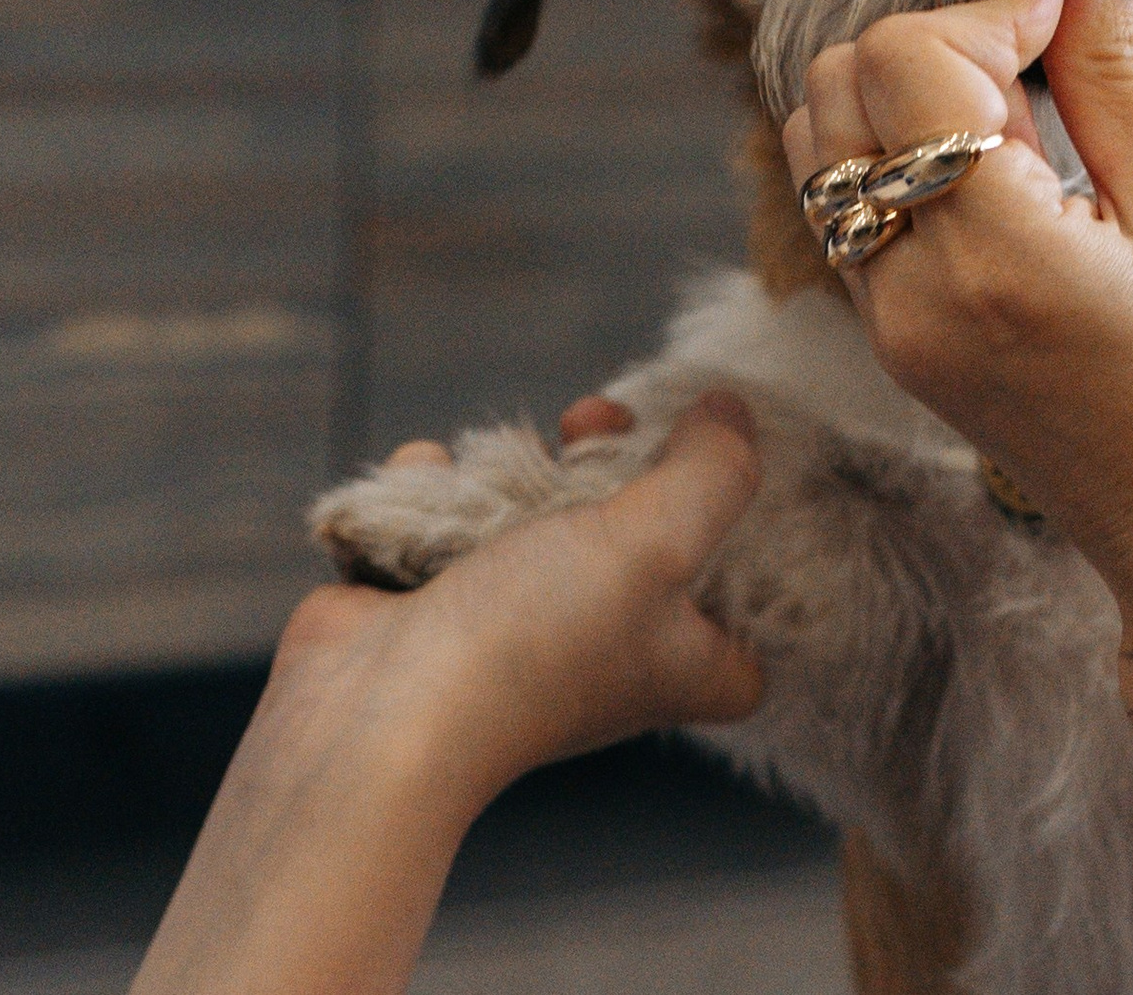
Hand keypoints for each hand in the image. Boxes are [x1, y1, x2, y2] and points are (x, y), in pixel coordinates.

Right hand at [276, 390, 765, 812]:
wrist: (377, 717)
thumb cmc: (534, 643)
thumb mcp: (659, 541)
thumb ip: (714, 471)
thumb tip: (732, 413)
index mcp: (683, 664)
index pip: (751, 622)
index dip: (754, 556)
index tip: (723, 482)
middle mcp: (610, 650)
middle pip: (644, 532)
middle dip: (616, 459)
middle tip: (591, 424)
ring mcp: (520, 628)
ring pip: (541, 513)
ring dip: (513, 469)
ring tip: (499, 466)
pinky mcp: (439, 606)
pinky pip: (453, 520)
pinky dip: (437, 491)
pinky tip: (431, 484)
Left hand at [779, 0, 1132, 645]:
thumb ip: (1115, 74)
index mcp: (994, 258)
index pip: (903, 61)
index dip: (989, 7)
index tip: (1069, 9)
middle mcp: (909, 290)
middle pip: (839, 84)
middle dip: (938, 41)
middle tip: (1043, 70)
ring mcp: (886, 321)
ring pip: (820, 138)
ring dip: (905, 95)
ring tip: (1018, 129)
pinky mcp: (887, 336)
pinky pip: (844, 202)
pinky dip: (897, 154)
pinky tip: (996, 175)